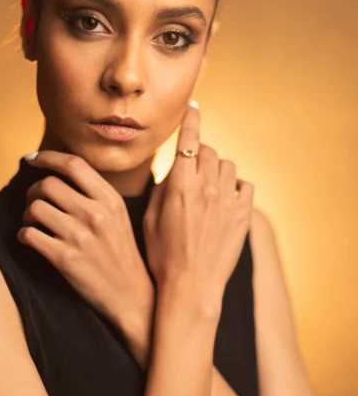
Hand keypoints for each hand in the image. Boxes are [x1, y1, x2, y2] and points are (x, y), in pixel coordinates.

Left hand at [17, 150, 152, 324]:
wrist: (132, 295)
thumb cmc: (121, 254)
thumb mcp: (119, 217)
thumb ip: (96, 194)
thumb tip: (61, 174)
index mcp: (110, 199)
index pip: (73, 164)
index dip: (47, 157)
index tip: (31, 159)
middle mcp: (96, 214)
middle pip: (47, 184)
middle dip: (33, 192)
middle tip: (34, 203)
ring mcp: (80, 236)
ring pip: (35, 208)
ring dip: (27, 215)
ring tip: (33, 223)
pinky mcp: (65, 259)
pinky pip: (29, 235)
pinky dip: (23, 235)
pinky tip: (30, 240)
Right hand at [142, 102, 254, 314]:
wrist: (190, 287)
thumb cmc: (162, 256)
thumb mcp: (151, 218)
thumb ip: (163, 188)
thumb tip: (173, 170)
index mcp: (180, 186)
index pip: (188, 140)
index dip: (191, 120)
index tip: (193, 107)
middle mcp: (207, 188)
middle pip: (208, 151)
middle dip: (199, 154)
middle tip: (191, 169)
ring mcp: (228, 201)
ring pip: (227, 165)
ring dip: (217, 169)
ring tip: (207, 186)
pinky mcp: (242, 216)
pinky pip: (244, 186)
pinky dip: (235, 186)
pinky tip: (225, 198)